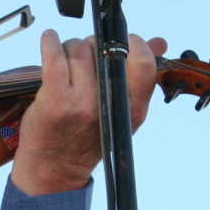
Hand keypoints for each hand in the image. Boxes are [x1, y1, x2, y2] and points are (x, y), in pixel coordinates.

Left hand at [8, 30, 164, 195]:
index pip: (143, 63)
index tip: (121, 40)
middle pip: (106, 49)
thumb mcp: (122, 112)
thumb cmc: (88, 138)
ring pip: (79, 49)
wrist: (55, 169)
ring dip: (71, 47)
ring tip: (66, 60)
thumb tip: (160, 42)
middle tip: (86, 57)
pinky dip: (50, 42)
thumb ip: (141, 76)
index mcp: (132, 108)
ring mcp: (82, 102)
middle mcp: (110, 104)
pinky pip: (54, 56)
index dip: (133, 43)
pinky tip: (49, 40)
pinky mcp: (55, 99)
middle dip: (96, 45)